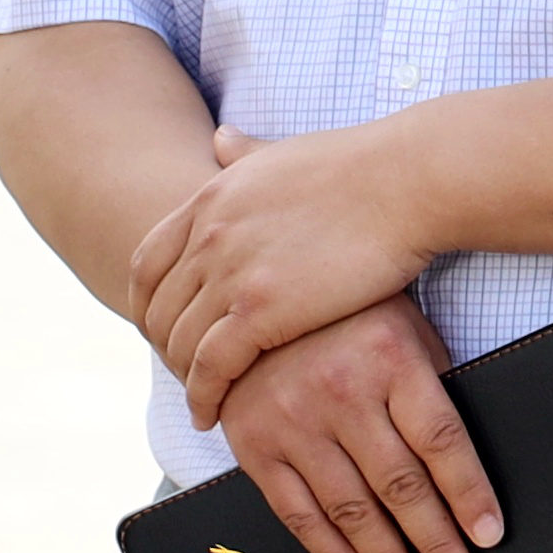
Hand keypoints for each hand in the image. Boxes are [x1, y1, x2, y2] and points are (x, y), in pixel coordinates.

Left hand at [135, 121, 439, 426]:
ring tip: (200, 401)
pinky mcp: (261, 310)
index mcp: (210, 198)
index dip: (147, 304)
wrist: (405, 182)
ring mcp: (230, 273)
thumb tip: (219, 139)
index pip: (147, 263)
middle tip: (183, 373)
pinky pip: (211, 367)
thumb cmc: (362, 168)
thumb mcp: (283, 153)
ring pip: (179, 343)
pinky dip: (203, 396)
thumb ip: (244, 154)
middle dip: (163, 348)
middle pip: (157, 308)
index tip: (162, 329)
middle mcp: (208, 235)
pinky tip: (211, 414)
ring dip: (183, 379)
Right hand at [211, 294, 502, 552]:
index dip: (469, 495)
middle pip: (401, 486)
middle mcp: (340, 391)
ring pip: (351, 511)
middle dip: (438, 547)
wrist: (254, 296)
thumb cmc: (350, 316)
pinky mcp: (254, 445)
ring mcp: (293, 421)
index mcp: (389, 358)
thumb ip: (432, 387)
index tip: (490, 538)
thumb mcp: (404, 330)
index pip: (441, 441)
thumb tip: (467, 472)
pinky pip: (299, 515)